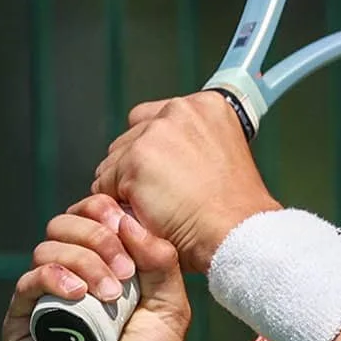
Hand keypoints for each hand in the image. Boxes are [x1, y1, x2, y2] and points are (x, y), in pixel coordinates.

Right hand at [3, 195, 189, 340]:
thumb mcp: (171, 311)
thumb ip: (160, 263)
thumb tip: (131, 221)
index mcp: (108, 268)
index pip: (95, 217)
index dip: (107, 212)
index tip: (128, 226)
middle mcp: (74, 277)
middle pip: (67, 223)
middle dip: (98, 235)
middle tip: (124, 270)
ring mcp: (46, 298)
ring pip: (48, 247)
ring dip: (83, 261)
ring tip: (110, 295)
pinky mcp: (22, 322)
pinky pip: (27, 282)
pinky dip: (54, 278)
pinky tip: (78, 295)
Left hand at [91, 92, 279, 274]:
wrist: (236, 235)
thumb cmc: (235, 212)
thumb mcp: (226, 158)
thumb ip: (193, 145)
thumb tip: (163, 154)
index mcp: (207, 106)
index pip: (153, 118)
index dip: (156, 150)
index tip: (167, 173)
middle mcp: (180, 111)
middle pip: (130, 137)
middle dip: (137, 167)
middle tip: (163, 196)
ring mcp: (156, 134)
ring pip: (114, 161)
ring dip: (125, 185)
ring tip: (158, 208)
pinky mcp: (134, 161)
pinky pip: (104, 185)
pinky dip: (118, 204)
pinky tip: (147, 215)